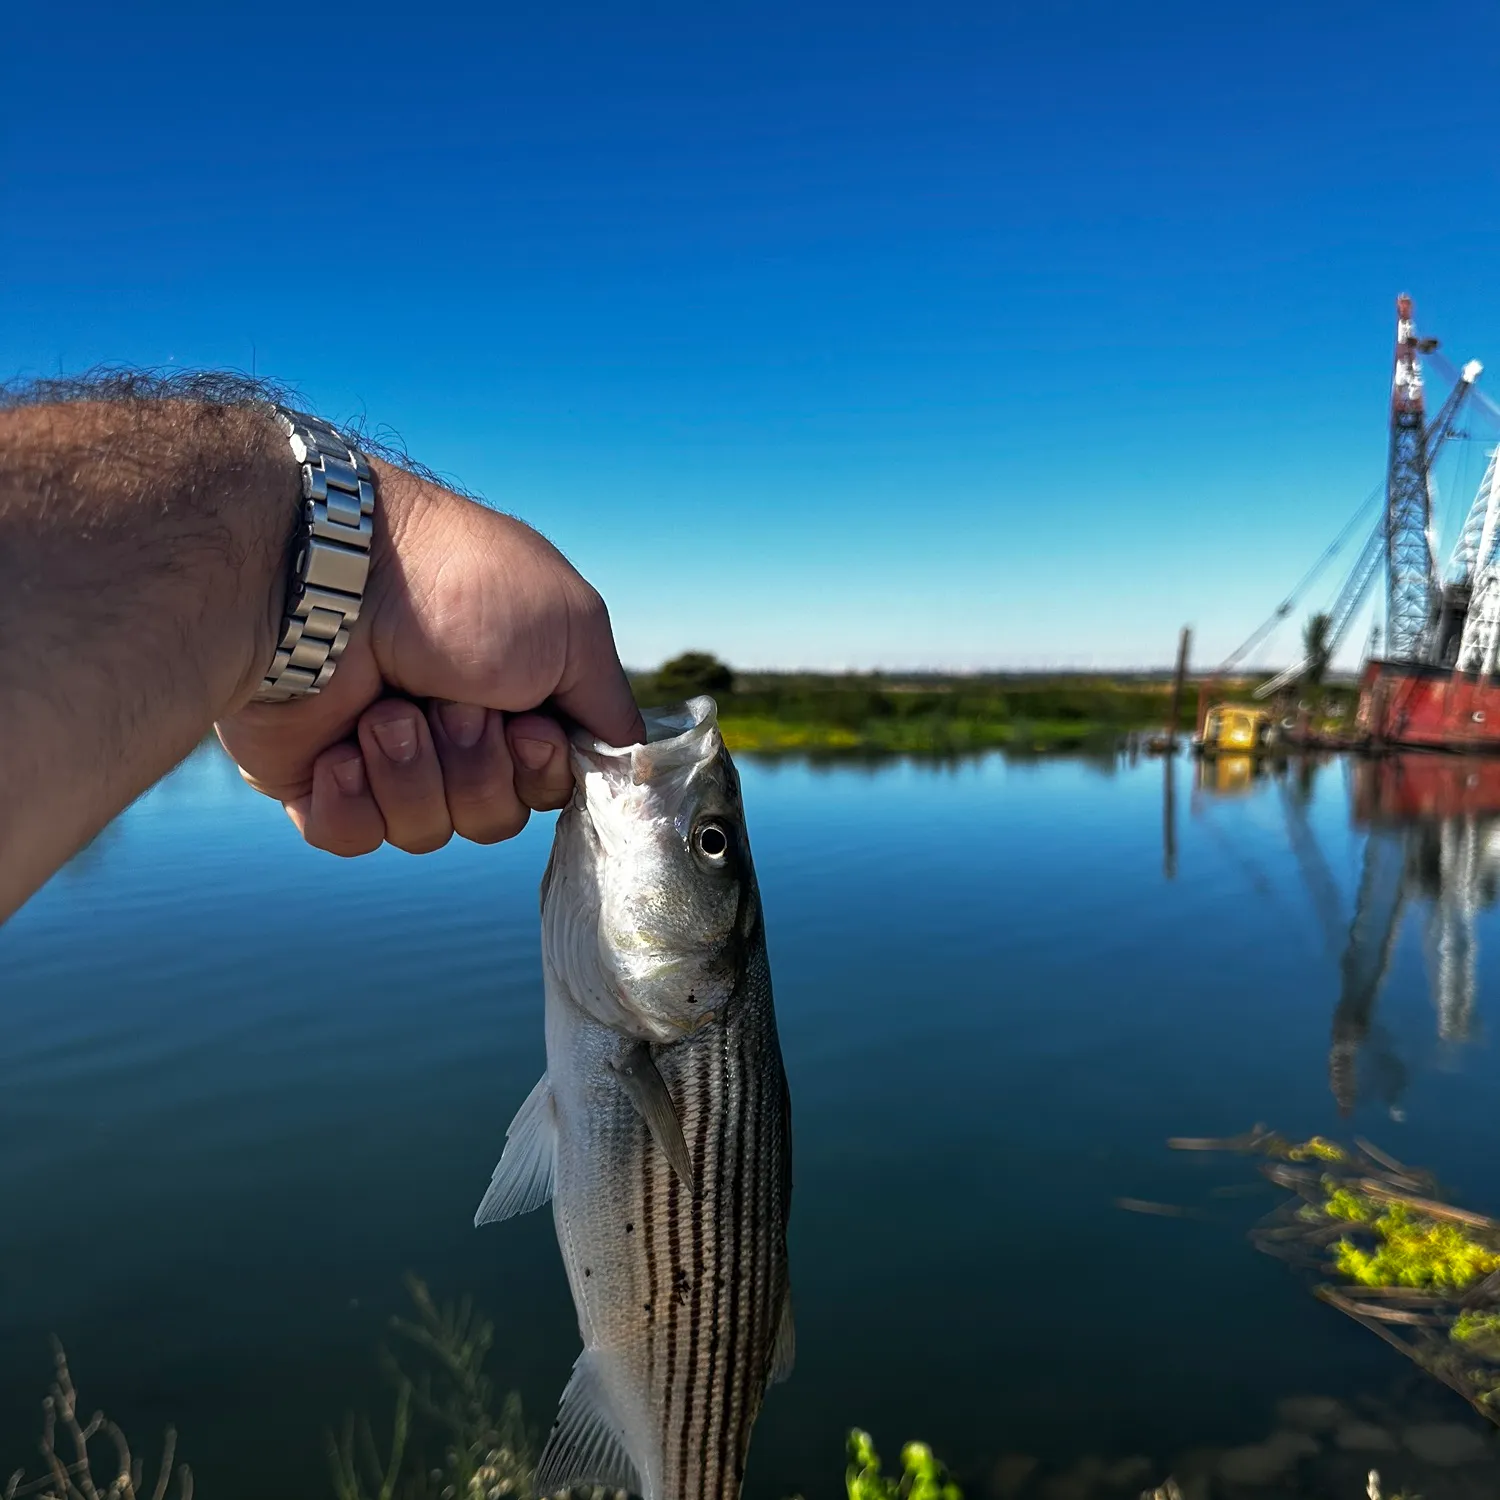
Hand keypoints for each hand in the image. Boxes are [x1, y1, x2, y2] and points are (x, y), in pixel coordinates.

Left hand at [216, 460, 643, 855]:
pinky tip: (341, 747)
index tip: (527, 726)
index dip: (542, 771)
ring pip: (427, 832)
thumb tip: (626, 762)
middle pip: (496, 817)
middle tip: (449, 704)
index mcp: (516, 694)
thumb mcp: (575, 626)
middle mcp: (455, 729)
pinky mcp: (319, 782)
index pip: (551, 784)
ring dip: (414, 771)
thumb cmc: (457, 585)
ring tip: (386, 711)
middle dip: (477, 766)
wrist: (324, 579)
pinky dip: (353, 797)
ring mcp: (385, 757)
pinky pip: (354, 837)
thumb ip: (612, 708)